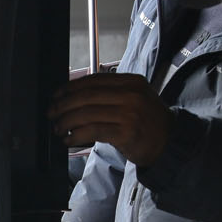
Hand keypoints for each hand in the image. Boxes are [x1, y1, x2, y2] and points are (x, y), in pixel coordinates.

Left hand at [49, 72, 170, 162]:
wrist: (169, 141)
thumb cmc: (147, 121)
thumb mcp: (135, 97)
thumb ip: (111, 93)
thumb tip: (74, 95)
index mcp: (131, 82)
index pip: (93, 80)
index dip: (70, 87)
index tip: (56, 95)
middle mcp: (131, 95)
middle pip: (87, 96)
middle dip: (63, 105)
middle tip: (51, 113)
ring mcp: (129, 114)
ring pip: (87, 114)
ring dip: (66, 122)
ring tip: (58, 128)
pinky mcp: (126, 133)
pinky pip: (93, 131)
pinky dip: (76, 136)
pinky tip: (69, 140)